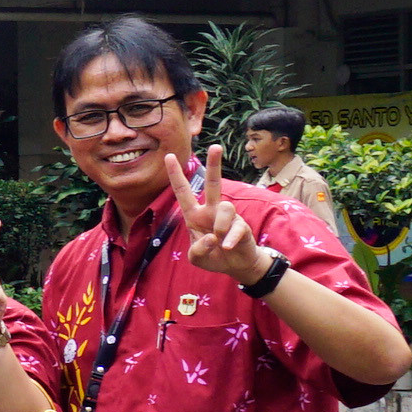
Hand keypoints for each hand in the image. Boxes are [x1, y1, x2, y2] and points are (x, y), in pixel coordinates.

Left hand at [174, 150, 266, 282]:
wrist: (236, 265)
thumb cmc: (213, 256)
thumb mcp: (197, 257)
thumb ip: (198, 249)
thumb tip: (213, 237)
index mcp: (195, 215)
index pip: (183, 192)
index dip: (176, 175)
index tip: (168, 156)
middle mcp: (211, 211)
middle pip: (213, 184)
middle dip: (214, 165)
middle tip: (215, 146)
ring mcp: (228, 217)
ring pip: (225, 208)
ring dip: (220, 226)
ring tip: (220, 241)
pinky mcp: (243, 225)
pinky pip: (236, 228)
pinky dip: (230, 239)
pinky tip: (227, 247)